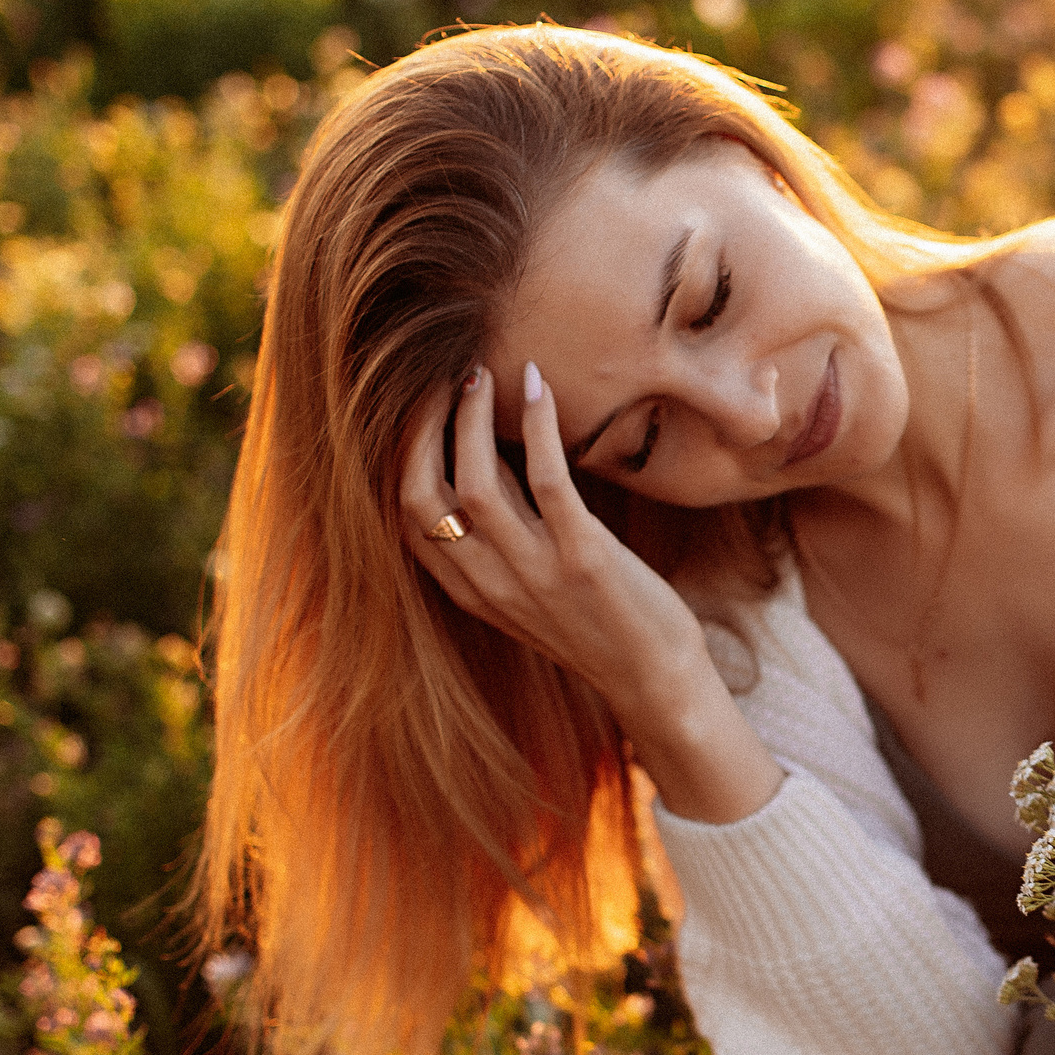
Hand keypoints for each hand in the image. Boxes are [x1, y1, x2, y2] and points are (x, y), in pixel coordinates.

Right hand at [400, 361, 780, 822]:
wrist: (654, 680)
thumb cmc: (597, 623)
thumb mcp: (528, 586)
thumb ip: (501, 533)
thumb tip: (482, 456)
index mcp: (469, 590)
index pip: (405, 514)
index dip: (400, 452)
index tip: (417, 407)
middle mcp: (491, 583)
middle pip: (421, 492)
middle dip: (421, 426)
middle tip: (441, 377)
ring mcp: (536, 572)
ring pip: (476, 480)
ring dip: (471, 417)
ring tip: (481, 374)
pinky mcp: (585, 560)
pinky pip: (549, 481)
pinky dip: (539, 426)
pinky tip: (537, 387)